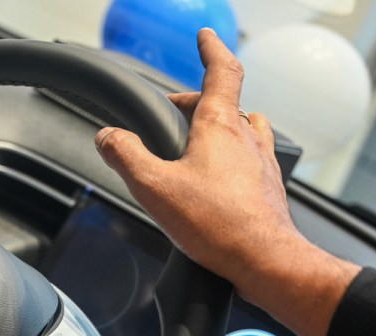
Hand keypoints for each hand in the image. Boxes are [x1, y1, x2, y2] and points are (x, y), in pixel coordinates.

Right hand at [95, 28, 358, 335]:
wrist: (264, 259)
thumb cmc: (217, 225)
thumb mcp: (154, 187)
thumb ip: (126, 156)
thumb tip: (108, 137)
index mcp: (219, 127)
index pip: (221, 72)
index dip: (211, 49)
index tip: (205, 37)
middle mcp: (246, 138)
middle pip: (225, 102)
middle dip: (197, 101)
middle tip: (173, 112)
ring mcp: (261, 162)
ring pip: (244, 128)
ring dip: (221, 125)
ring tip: (197, 142)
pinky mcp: (267, 186)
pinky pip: (252, 156)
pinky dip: (234, 155)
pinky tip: (218, 178)